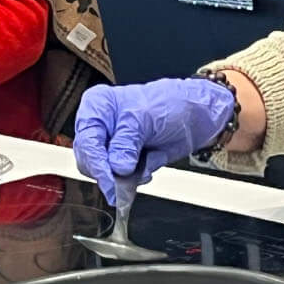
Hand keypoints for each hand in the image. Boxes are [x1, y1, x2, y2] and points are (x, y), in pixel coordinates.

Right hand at [71, 78, 235, 204]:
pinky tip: (150, 165)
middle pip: (90, 160)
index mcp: (97, 107)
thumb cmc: (170, 103)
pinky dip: (136, 179)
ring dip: (125, 178)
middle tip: (127, 181)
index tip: (109, 180)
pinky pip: (120, 181)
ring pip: (104, 174)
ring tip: (145, 166)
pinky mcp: (124, 162)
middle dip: (110, 173)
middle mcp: (100, 127)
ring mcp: (112, 146)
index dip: (97, 163)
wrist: (197, 115)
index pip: (87, 141)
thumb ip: (126, 143)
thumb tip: (116, 167)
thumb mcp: (145, 118)